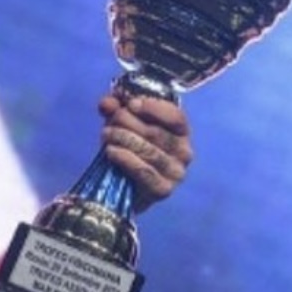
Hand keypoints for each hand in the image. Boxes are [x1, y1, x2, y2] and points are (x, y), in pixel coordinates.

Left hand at [98, 92, 192, 211]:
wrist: (123, 187)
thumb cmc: (128, 149)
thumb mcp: (121, 123)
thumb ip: (115, 109)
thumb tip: (107, 102)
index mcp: (181, 132)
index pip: (175, 116)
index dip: (153, 108)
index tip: (131, 104)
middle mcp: (184, 152)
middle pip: (155, 132)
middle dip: (128, 122)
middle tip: (111, 121)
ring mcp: (176, 173)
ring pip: (148, 150)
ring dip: (122, 138)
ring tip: (106, 134)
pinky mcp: (163, 189)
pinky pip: (143, 171)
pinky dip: (125, 158)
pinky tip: (110, 151)